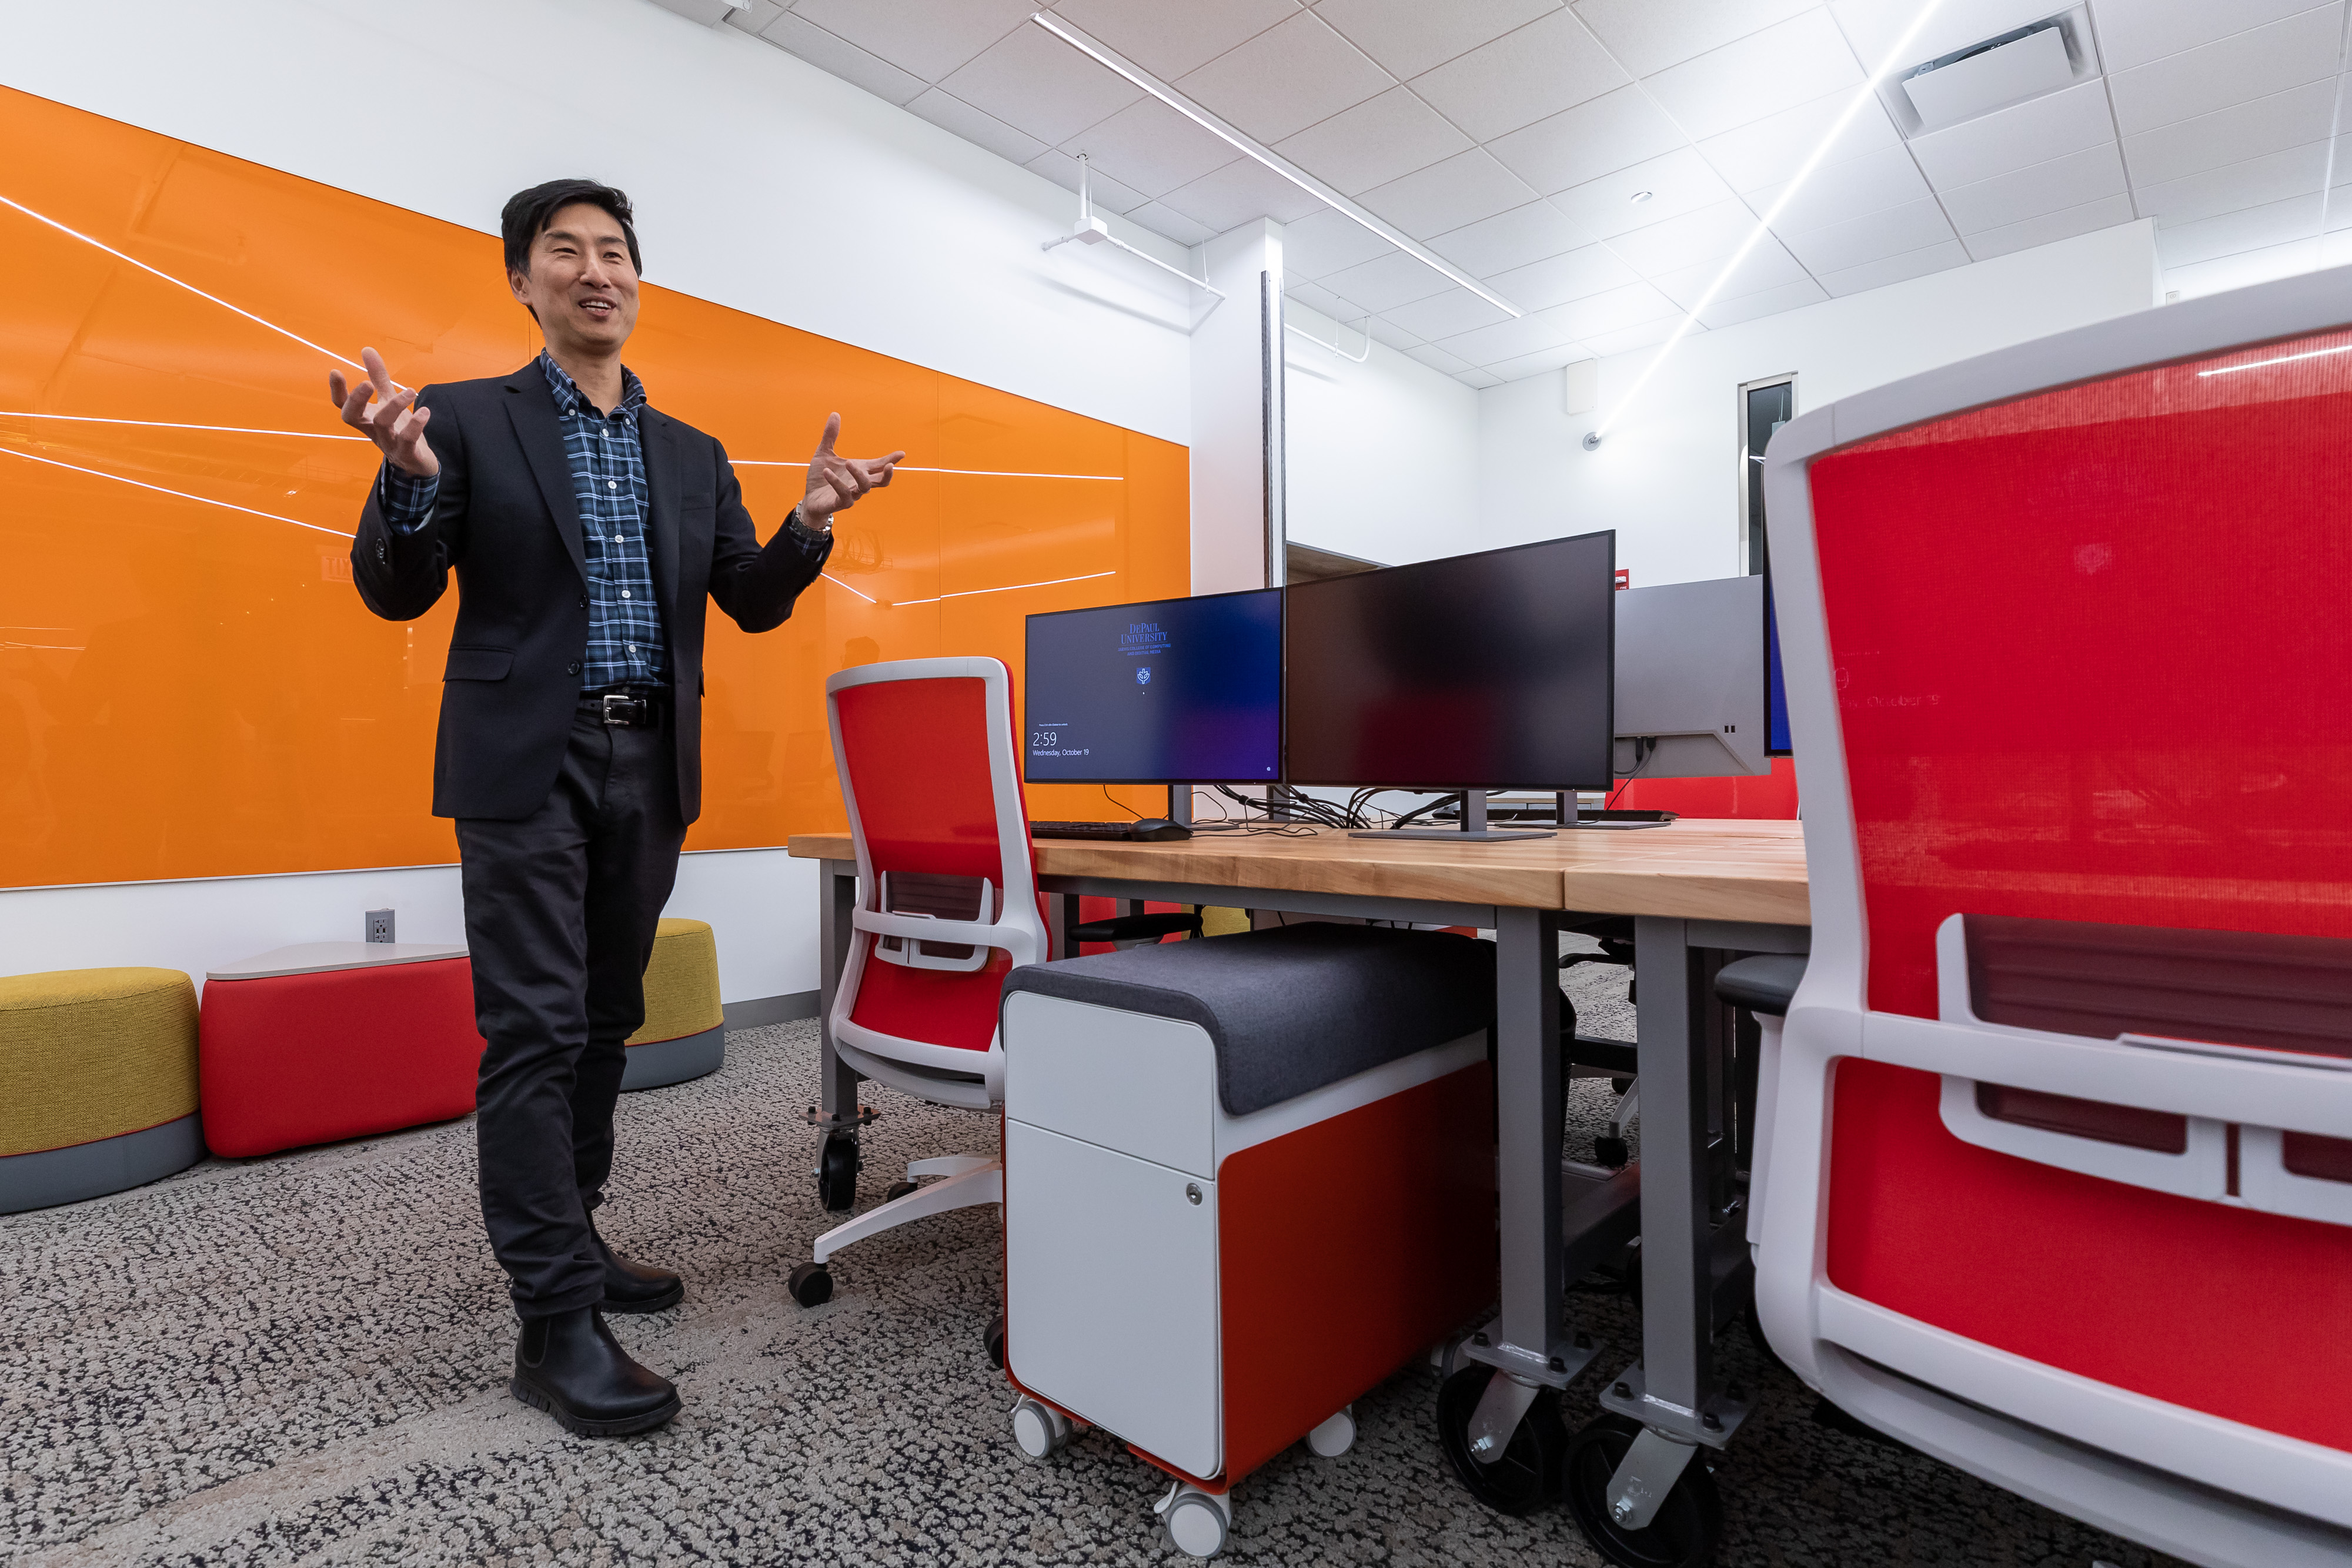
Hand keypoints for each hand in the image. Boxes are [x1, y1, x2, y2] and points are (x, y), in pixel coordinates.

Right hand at [328, 347, 436, 477]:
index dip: (337, 391)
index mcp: (365, 418)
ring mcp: (388, 443)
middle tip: (367, 383)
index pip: (343, 405)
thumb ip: (378, 378)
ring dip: (394, 405)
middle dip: (357, 399)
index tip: (335, 371)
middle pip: (352, 416)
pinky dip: (416, 425)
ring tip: (410, 391)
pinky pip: (407, 440)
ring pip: (382, 424)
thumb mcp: (388, 401)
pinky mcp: (407, 453)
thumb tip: (366, 349)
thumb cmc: (399, 428)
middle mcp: (372, 430)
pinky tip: (425, 412)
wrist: (418, 462)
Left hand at [799, 413, 901, 530]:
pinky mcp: (841, 503)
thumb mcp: (824, 452)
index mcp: (860, 470)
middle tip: (890, 465)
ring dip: (858, 474)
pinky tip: (827, 472)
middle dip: (888, 474)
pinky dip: (836, 482)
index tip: (902, 453)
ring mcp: (852, 494)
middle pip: (882, 481)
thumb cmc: (821, 476)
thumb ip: (831, 435)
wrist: (810, 497)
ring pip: (864, 487)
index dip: (891, 459)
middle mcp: (859, 483)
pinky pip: (844, 494)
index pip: (879, 465)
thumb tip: (835, 413)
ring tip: (848, 462)